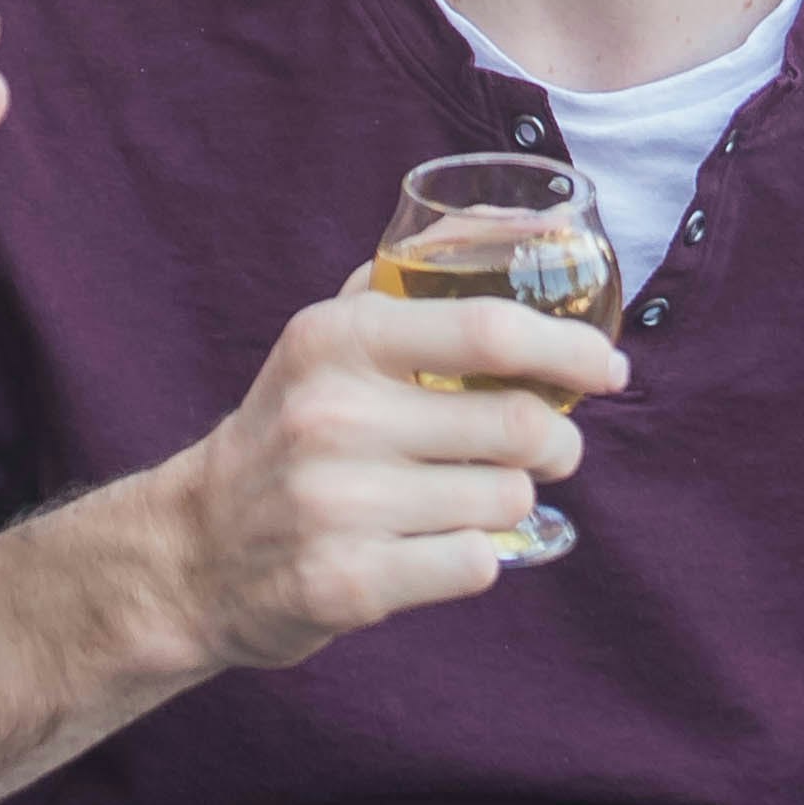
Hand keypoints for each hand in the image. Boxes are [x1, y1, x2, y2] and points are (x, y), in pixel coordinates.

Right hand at [167, 274, 626, 672]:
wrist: (195, 548)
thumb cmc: (291, 427)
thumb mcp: (329, 336)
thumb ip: (411, 277)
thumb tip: (515, 221)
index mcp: (337, 338)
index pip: (488, 330)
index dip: (569, 348)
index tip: (609, 366)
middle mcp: (334, 416)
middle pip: (516, 425)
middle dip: (560, 440)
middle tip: (556, 446)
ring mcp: (337, 504)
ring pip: (506, 500)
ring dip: (513, 500)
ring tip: (476, 495)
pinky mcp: (346, 583)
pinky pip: (475, 564)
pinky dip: (478, 555)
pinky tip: (441, 544)